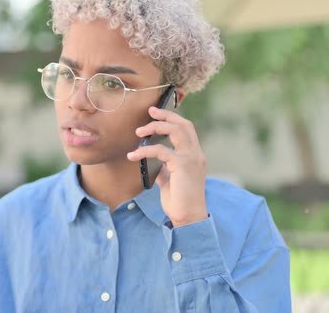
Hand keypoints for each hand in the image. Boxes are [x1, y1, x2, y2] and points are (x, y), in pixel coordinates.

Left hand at [127, 106, 207, 226]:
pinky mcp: (183, 165)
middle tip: (150, 111)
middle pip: (183, 124)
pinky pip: (161, 150)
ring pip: (176, 131)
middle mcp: (196, 154)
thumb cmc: (179, 201)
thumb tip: (149, 158)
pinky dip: (145, 150)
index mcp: (194, 156)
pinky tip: (133, 155)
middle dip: (166, 115)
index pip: (186, 129)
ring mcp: (191, 158)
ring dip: (155, 127)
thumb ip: (163, 167)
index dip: (172, 118)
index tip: (156, 112)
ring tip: (139, 132)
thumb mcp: (170, 180)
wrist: (188, 217)